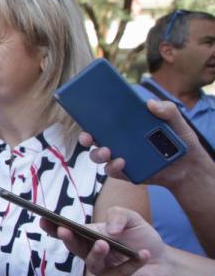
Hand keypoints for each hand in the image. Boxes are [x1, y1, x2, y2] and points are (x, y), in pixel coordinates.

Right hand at [40, 207, 166, 275]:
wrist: (163, 260)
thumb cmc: (141, 238)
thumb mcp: (132, 218)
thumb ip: (119, 215)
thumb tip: (108, 230)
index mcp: (90, 236)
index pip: (68, 232)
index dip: (53, 227)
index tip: (44, 220)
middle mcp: (91, 253)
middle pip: (74, 248)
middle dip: (68, 239)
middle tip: (64, 230)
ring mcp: (102, 270)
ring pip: (92, 264)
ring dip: (96, 254)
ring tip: (104, 244)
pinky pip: (120, 274)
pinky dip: (132, 263)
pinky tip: (144, 254)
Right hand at [81, 99, 204, 187]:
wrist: (190, 166)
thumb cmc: (181, 140)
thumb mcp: (177, 121)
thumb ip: (167, 110)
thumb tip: (150, 103)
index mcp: (127, 126)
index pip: (104, 119)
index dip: (91, 116)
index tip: (85, 112)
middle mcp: (119, 141)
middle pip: (94, 138)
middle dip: (86, 137)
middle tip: (88, 137)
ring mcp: (121, 156)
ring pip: (99, 155)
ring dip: (98, 154)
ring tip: (107, 152)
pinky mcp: (126, 172)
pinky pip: (113, 171)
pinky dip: (113, 168)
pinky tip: (121, 163)